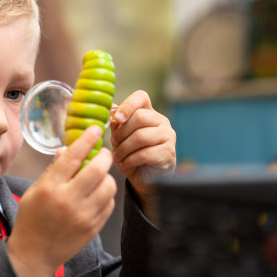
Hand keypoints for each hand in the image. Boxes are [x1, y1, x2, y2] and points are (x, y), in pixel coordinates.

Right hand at [7, 126, 116, 276]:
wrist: (34, 255)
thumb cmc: (31, 220)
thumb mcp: (34, 191)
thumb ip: (53, 170)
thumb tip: (67, 150)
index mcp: (51, 188)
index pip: (74, 156)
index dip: (87, 139)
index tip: (95, 130)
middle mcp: (69, 200)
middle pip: (99, 169)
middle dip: (104, 156)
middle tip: (102, 154)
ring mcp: (84, 216)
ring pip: (109, 186)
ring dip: (106, 177)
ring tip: (98, 178)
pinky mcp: (93, 228)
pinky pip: (109, 204)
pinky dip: (106, 196)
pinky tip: (96, 195)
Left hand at [110, 90, 175, 210]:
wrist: (144, 179)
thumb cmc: (131, 155)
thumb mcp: (120, 138)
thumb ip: (116, 123)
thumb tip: (108, 108)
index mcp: (148, 113)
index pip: (141, 97)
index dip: (127, 105)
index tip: (116, 119)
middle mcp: (161, 121)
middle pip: (140, 117)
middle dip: (122, 132)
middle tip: (114, 144)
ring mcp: (168, 136)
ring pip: (141, 136)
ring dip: (124, 148)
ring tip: (118, 156)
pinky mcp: (168, 152)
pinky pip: (145, 153)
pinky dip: (130, 160)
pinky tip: (126, 164)